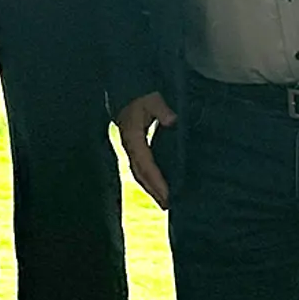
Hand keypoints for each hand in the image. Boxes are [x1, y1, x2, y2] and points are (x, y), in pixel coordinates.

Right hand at [114, 91, 176, 208]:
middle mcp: (130, 147)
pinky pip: (140, 169)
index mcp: (133, 138)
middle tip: (167, 205)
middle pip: (140, 174)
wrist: (126, 94)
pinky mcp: (134, 149)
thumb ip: (161, 109)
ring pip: (139, 174)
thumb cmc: (141, 97)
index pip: (146, 164)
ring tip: (164, 202)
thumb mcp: (152, 99)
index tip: (167, 193)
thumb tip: (171, 120)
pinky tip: (158, 187)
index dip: (157, 180)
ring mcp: (130, 149)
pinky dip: (149, 181)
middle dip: (153, 191)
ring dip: (151, 189)